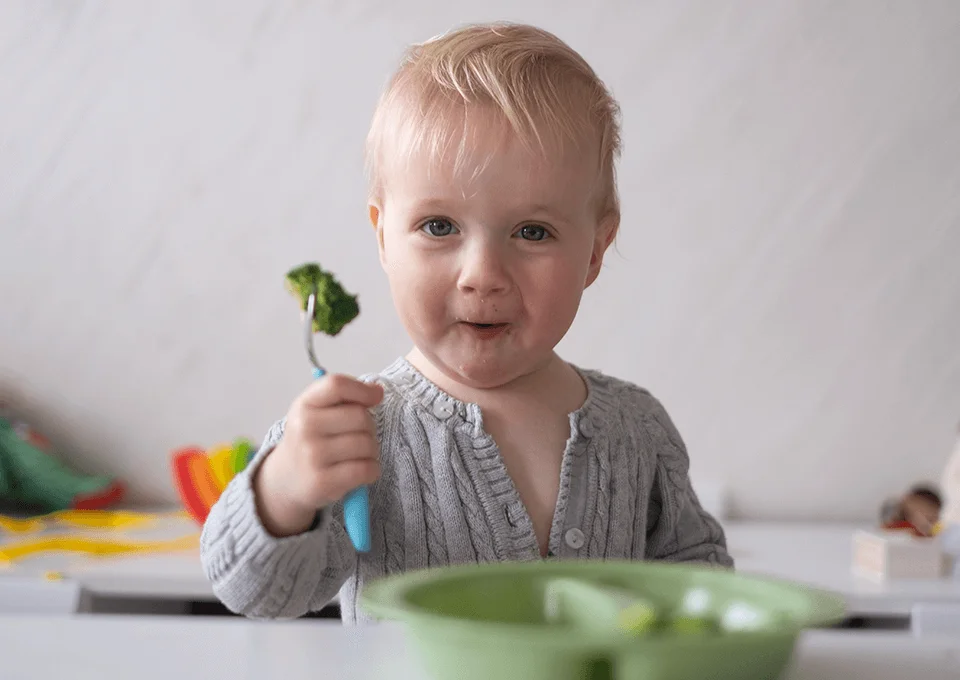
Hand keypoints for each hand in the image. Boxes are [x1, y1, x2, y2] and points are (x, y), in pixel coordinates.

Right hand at [254, 374, 382, 536]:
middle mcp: (305, 428)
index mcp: (304, 405)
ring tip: (358, 455)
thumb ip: (344, 396)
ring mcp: (312, 456)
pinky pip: (366, 469)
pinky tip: (362, 470)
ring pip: (367, 444)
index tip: (375, 396)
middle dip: (370, 426)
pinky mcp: (323, 482)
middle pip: (360, 416)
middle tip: (360, 435)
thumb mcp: (316, 411)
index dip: (362, 389)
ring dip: (372, 450)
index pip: (337, 385)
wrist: (285, 479)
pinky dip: (372, 470)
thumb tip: (378, 391)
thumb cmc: (311, 439)